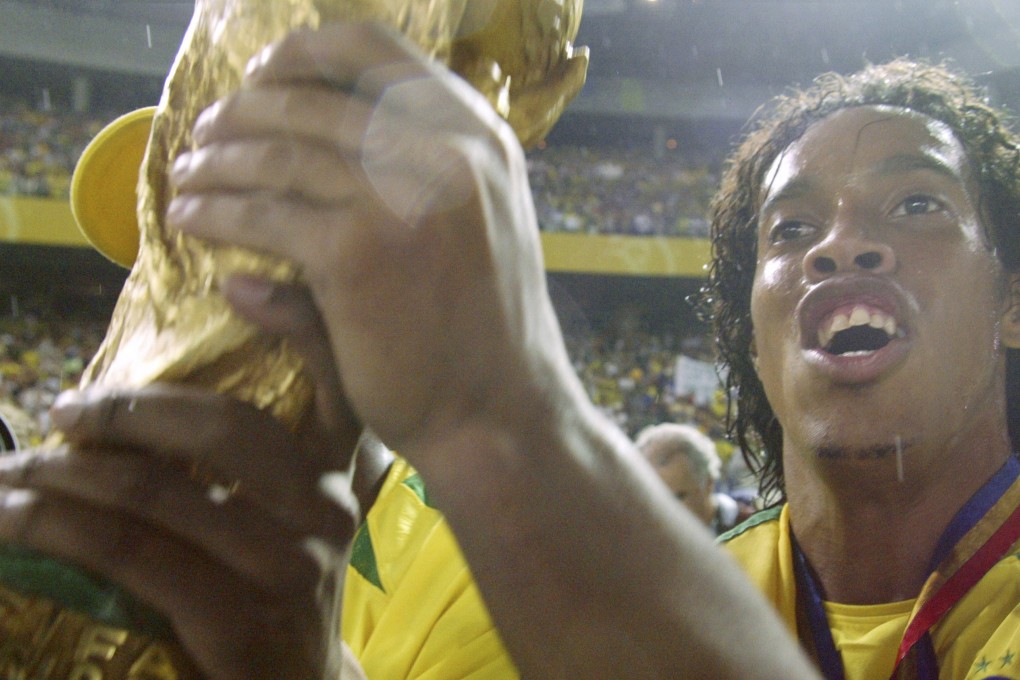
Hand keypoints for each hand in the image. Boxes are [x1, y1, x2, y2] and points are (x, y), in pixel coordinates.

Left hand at [0, 284, 360, 679]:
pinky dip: (55, 530)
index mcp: (337, 472)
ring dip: (64, 476)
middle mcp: (324, 509)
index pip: (337, 382)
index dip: (299, 322)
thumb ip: (258, 463)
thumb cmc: (275, 589)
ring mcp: (285, 568)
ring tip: (13, 472)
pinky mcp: (236, 623)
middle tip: (64, 412)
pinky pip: (128, 555)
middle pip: (222, 430)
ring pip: (157, 495)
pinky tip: (13, 520)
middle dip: (127, 411)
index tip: (237, 278)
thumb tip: (147, 396)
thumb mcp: (288, 519)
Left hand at [167, 22, 576, 464]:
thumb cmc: (484, 332)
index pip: (378, 52)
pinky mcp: (357, 255)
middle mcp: (447, 152)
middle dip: (241, 112)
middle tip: (203, 134)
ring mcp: (402, 201)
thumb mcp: (477, 225)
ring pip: (279, 155)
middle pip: (311, 102)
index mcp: (478, 137)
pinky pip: (263, 216)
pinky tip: (189, 221)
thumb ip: (416, 175)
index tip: (261, 73)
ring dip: (216, 162)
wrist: (500, 414)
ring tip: (186, 176)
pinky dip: (215, 214)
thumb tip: (300, 143)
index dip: (305, 52)